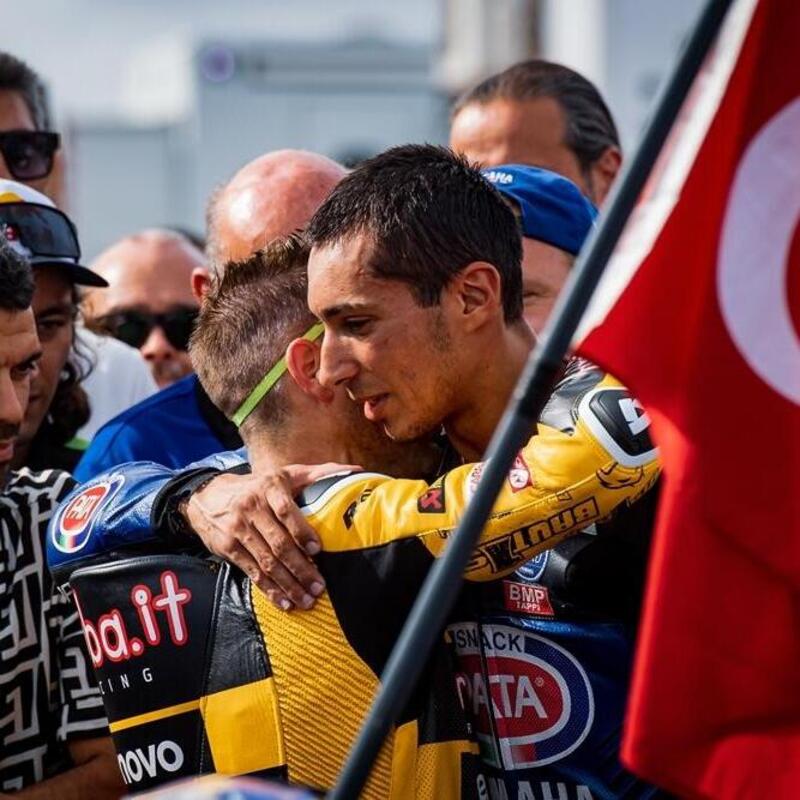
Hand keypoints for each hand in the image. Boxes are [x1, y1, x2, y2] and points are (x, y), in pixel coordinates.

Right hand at [183, 463, 356, 609]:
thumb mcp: (285, 474)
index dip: (301, 531)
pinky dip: (269, 589)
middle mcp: (251, 508)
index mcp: (269, 487)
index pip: (285, 511)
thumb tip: (355, 470)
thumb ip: (319, 474)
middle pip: (278, 543)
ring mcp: (238, 529)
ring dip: (288, 584)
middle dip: (301, 568)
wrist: (208, 495)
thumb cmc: (259, 485)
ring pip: (266, 562)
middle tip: (319, 586)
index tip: (318, 549)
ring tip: (306, 600)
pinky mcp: (228, 548)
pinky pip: (252, 572)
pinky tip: (284, 602)